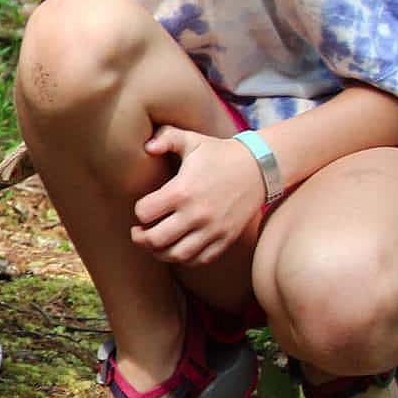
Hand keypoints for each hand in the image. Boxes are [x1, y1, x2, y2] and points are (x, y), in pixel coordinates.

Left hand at [131, 127, 265, 265]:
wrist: (259, 168)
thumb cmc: (219, 153)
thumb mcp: (191, 140)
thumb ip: (165, 138)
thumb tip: (147, 147)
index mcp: (182, 191)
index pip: (144, 212)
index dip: (138, 212)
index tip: (143, 208)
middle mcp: (196, 214)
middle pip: (156, 239)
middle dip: (141, 238)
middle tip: (138, 232)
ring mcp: (213, 230)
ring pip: (177, 255)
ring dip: (159, 252)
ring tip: (155, 244)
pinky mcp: (226, 239)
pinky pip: (200, 259)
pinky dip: (184, 258)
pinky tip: (178, 248)